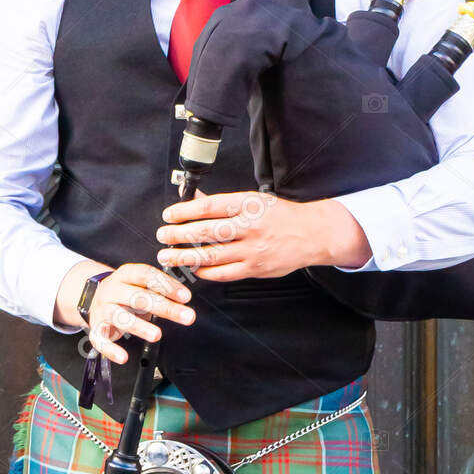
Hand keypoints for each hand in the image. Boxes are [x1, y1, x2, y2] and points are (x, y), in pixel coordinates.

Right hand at [81, 263, 195, 366]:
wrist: (91, 297)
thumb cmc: (124, 294)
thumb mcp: (139, 285)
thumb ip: (158, 290)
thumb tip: (183, 298)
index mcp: (125, 275)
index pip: (146, 275)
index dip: (166, 285)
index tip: (186, 297)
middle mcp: (112, 290)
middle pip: (138, 297)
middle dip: (165, 308)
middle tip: (187, 317)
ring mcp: (103, 309)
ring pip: (119, 317)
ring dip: (139, 326)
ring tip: (156, 335)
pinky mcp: (96, 328)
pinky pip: (100, 340)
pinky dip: (111, 350)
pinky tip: (123, 357)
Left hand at [156, 192, 370, 281]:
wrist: (311, 235)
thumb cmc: (281, 215)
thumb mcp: (253, 200)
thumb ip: (223, 203)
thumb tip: (194, 200)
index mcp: (247, 205)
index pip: (209, 207)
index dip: (184, 212)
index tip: (168, 215)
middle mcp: (249, 227)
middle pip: (207, 232)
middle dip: (179, 236)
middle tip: (162, 237)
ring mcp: (253, 250)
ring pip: (213, 255)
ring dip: (187, 257)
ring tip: (168, 257)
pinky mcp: (256, 269)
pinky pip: (226, 273)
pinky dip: (207, 272)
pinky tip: (196, 269)